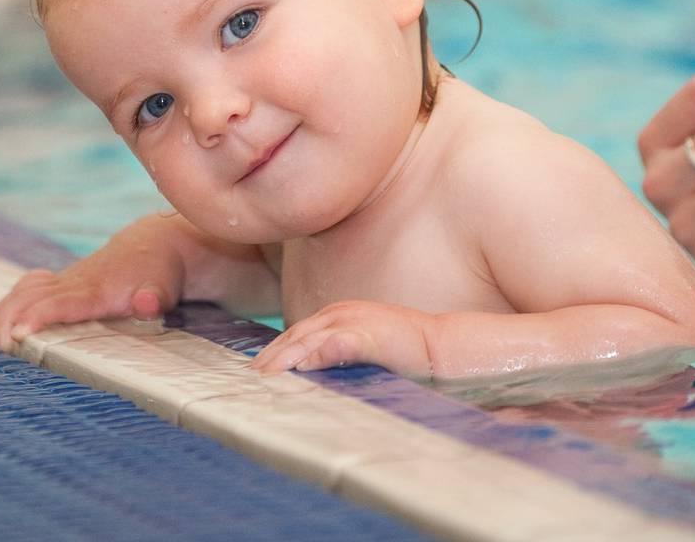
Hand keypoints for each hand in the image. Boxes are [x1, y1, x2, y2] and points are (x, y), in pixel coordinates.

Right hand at [0, 253, 175, 353]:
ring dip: (3, 313)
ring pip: (24, 291)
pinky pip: (28, 288)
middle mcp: (75, 283)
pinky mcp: (61, 281)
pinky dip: (10, 304)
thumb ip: (154, 299)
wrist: (154, 245)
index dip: (38, 317)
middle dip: (9, 319)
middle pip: (32, 297)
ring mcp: (65, 280)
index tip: (18, 334)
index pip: (61, 303)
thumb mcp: (164, 288)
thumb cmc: (158, 274)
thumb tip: (146, 302)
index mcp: (97, 290)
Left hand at [250, 301, 436, 377]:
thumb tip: (309, 377)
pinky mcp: (369, 335)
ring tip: (265, 378)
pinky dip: (317, 353)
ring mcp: (354, 321)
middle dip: (271, 358)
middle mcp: (340, 313)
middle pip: (294, 335)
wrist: (444, 350)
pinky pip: (337, 343)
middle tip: (251, 380)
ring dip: (284, 358)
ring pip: (308, 338)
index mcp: (338, 315)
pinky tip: (302, 368)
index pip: (296, 333)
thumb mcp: (362, 352)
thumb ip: (337, 358)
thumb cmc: (404, 355)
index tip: (255, 372)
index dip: (274, 352)